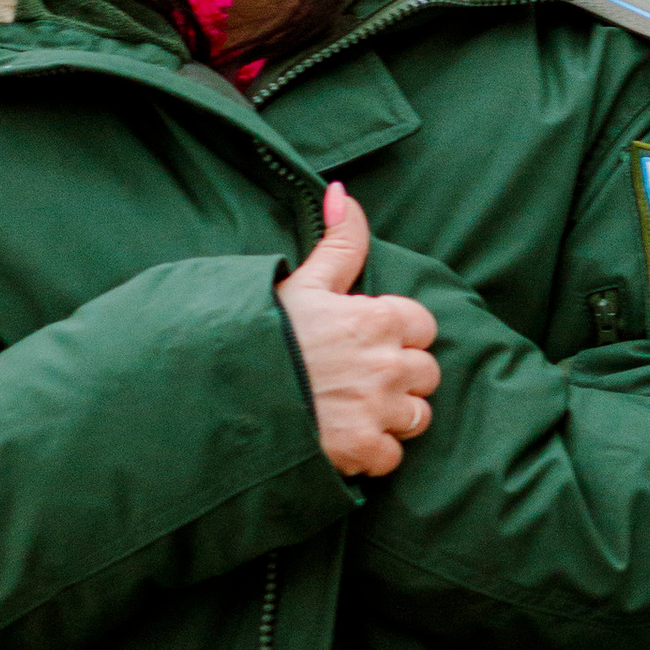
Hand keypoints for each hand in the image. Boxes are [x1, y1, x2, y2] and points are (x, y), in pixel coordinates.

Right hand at [277, 181, 439, 478]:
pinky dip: (372, 454)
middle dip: (400, 376)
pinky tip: (343, 441)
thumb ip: (338, 241)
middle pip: (426, 372)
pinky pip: (391, 457)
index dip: (397, 334)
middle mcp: (388, 363)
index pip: (423, 325)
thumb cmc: (261, 332)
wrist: (222, 390)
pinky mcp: (362, 449)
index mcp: (379, 318)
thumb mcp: (302, 280)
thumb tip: (343, 192)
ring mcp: (378, 409)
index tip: (366, 341)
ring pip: (417, 416)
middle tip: (358, 378)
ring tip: (352, 410)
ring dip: (392, 416)